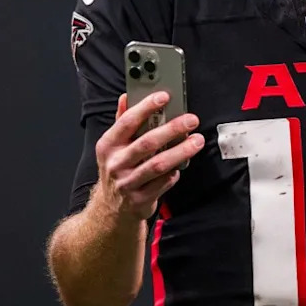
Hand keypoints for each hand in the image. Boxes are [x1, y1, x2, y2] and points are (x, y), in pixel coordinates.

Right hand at [94, 92, 203, 220]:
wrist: (112, 209)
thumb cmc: (118, 169)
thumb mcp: (114, 146)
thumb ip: (122, 121)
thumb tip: (126, 96)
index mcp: (108, 145)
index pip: (127, 122)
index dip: (146, 107)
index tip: (164, 97)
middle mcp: (115, 164)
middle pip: (147, 143)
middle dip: (172, 129)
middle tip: (191, 119)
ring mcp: (127, 183)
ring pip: (159, 164)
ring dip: (181, 151)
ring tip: (197, 141)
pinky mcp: (140, 199)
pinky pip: (164, 183)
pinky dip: (175, 172)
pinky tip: (182, 165)